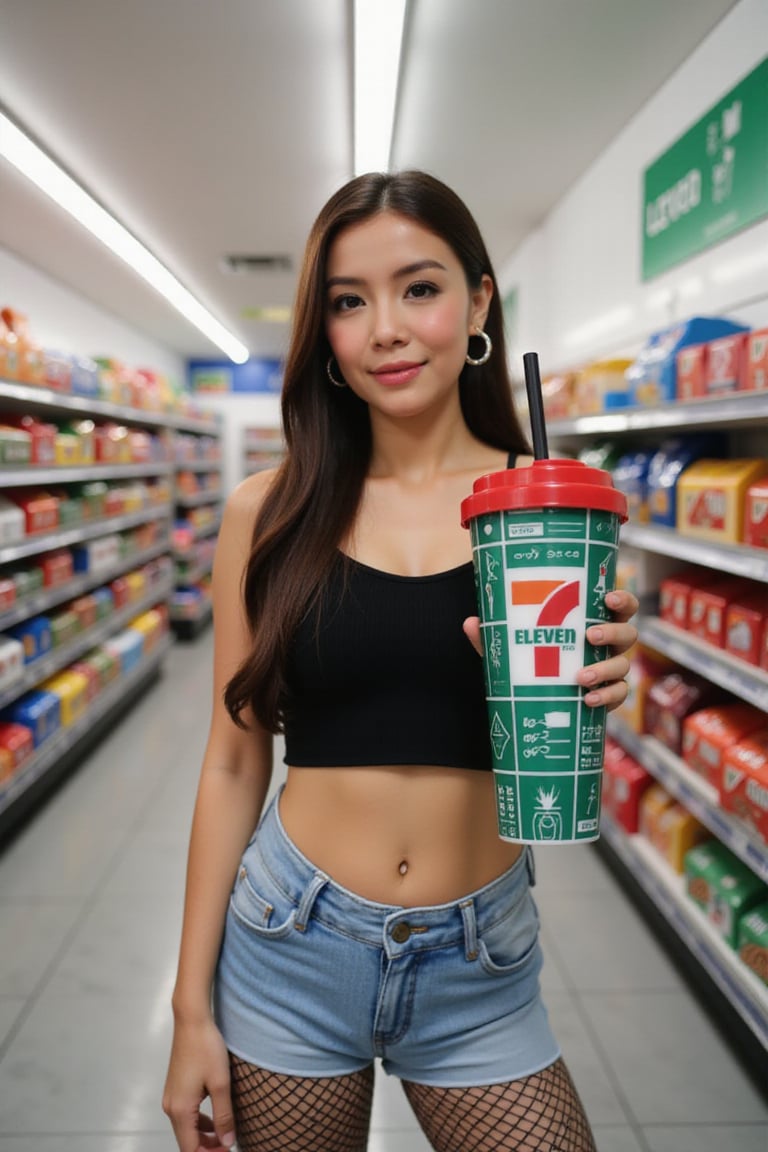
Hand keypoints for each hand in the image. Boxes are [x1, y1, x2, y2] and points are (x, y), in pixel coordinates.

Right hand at [163, 1018, 235, 1151]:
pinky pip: (186, 1115)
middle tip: (229, 1144)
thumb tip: (227, 1143)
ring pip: (186, 1129)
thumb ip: (224, 1116)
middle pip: (187, 1141)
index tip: (228, 1150)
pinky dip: (199, 1123)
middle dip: (207, 1148)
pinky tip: (215, 1118)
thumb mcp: (221, 1084)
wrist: (192, 1021)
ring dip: (204, 1137)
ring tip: (225, 1134)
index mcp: (181, 1110)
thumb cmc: (207, 1049)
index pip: (191, 1149)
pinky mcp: (175, 1089)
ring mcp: (171, 1098)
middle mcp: (171, 1108)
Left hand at [462, 588, 638, 714]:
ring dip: (606, 669)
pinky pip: (618, 695)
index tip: (607, 596)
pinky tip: (587, 699)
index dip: (621, 598)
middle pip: (628, 633)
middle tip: (590, 636)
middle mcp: (608, 645)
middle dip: (613, 632)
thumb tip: (471, 622)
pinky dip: (606, 696)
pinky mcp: (610, 695)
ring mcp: (612, 670)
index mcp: (593, 622)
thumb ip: (495, 635)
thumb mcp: (513, 647)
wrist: (540, 699)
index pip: (619, 605)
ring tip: (580, 677)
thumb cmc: (534, 659)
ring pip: (624, 665)